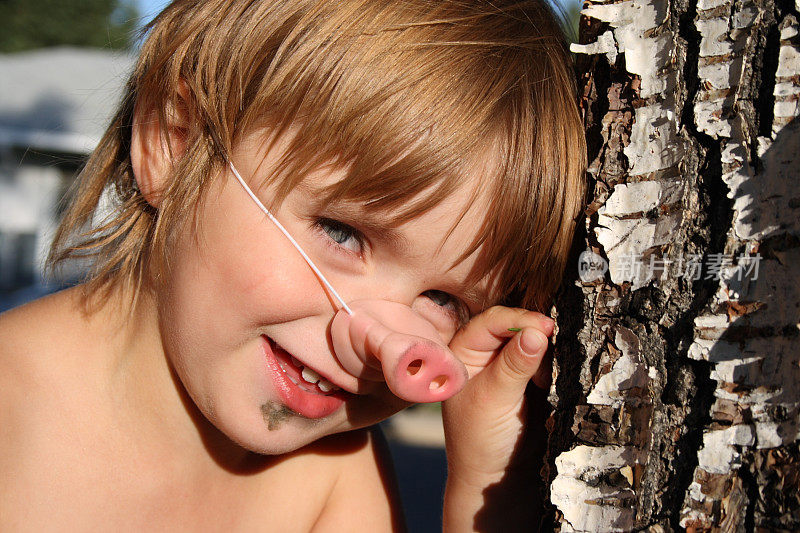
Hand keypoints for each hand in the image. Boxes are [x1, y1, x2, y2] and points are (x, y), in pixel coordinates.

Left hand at [441, 306, 553, 530]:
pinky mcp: (530, 378)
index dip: (518, 320)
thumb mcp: (495, 399)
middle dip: (534, 331)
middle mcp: (485, 352)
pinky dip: (553, 363)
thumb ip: (515, 365)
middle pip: (514, 325)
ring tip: (547, 374)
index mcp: (463, 351)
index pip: (491, 321)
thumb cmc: (481, 439)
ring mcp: (508, 364)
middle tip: (555, 341)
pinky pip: (546, 360)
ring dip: (546, 349)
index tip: (544, 326)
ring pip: (533, 341)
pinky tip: (554, 378)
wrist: (498, 477)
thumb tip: (537, 332)